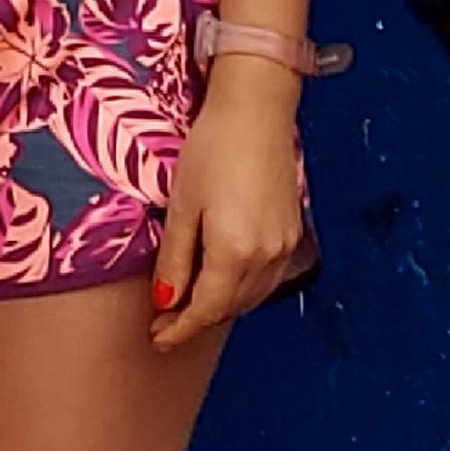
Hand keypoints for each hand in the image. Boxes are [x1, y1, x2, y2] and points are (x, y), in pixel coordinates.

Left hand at [151, 58, 314, 353]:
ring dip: (219, 308)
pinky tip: (222, 283)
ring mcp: (284, 247)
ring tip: (187, 308)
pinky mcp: (292, 233)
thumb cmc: (213, 149)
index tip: (157, 339)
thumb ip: (175, 259)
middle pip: (228, 308)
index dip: (179, 330)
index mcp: (235, 253)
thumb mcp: (182, 205)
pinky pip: (266, 278)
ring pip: (250, 297)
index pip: (205, 310)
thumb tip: (164, 301)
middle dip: (195, 321)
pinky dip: (241, 289)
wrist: (257, 111)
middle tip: (163, 325)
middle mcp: (266, 257)